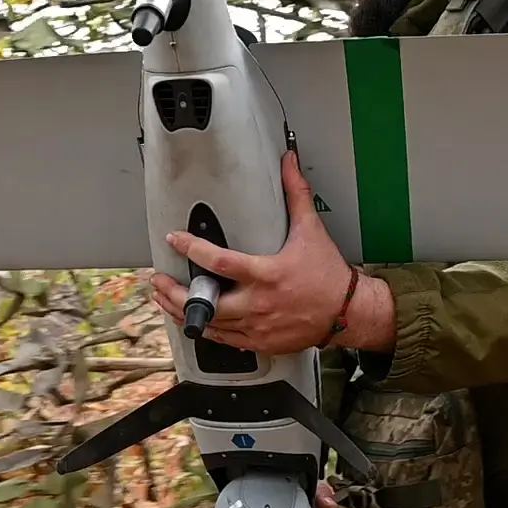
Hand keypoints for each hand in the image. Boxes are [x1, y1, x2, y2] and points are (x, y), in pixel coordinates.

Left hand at [149, 149, 355, 355]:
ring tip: (166, 300)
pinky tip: (194, 320)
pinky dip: (206, 329)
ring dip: (182, 313)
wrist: (347, 312)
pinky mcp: (260, 343)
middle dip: (175, 293)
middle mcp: (258, 304)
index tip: (175, 239)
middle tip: (160, 281)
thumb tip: (289, 164)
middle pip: (204, 303)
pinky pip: (224, 340)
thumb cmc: (328, 276)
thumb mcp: (311, 230)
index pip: (220, 262)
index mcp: (266, 274)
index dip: (192, 248)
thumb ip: (296, 194)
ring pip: (209, 325)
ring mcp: (257, 327)